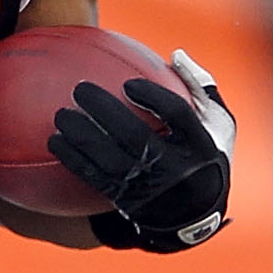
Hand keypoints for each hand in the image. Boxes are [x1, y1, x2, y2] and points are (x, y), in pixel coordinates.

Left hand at [49, 50, 234, 252]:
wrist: (196, 217)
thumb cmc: (204, 155)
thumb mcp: (218, 125)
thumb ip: (200, 88)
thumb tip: (175, 54)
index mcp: (201, 145)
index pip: (177, 116)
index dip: (153, 97)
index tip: (128, 83)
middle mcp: (177, 170)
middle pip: (136, 137)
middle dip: (104, 111)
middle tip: (80, 89)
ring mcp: (151, 189)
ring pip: (111, 161)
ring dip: (81, 137)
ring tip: (60, 115)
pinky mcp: (129, 203)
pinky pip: (97, 179)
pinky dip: (74, 159)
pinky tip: (55, 141)